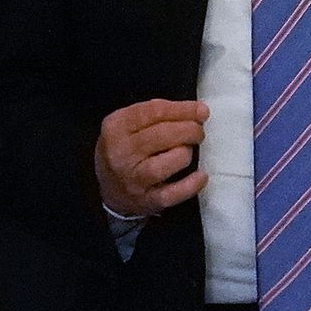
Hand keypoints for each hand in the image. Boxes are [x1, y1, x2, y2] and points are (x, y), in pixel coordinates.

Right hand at [95, 99, 208, 217]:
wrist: (109, 191)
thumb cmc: (125, 150)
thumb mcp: (126, 125)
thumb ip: (154, 113)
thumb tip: (193, 110)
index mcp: (116, 127)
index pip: (154, 111)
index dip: (183, 109)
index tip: (201, 110)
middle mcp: (122, 153)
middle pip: (163, 134)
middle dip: (189, 129)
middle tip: (198, 131)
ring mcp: (134, 178)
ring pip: (168, 162)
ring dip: (186, 153)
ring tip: (188, 150)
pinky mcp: (147, 200)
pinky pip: (173, 193)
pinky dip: (191, 185)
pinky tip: (201, 175)